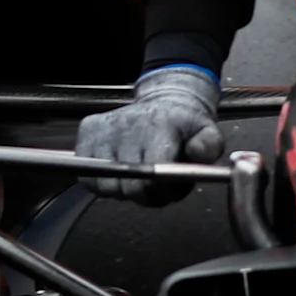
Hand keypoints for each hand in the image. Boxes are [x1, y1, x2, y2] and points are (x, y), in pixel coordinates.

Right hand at [76, 63, 224, 203]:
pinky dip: (102, 182)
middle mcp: (125, 126)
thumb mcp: (207, 131)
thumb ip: (208, 146)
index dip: (160, 191)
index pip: (150, 173)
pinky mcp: (86, 132)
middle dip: (144, 195)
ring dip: (122, 190)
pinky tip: (118, 172)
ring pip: (105, 185)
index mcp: (157, 126)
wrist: (164, 101)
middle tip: (154, 187)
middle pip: (127, 186)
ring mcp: (103, 129)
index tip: (168, 189)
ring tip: (137, 178)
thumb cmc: (183, 124)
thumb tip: (197, 154)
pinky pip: (87, 177)